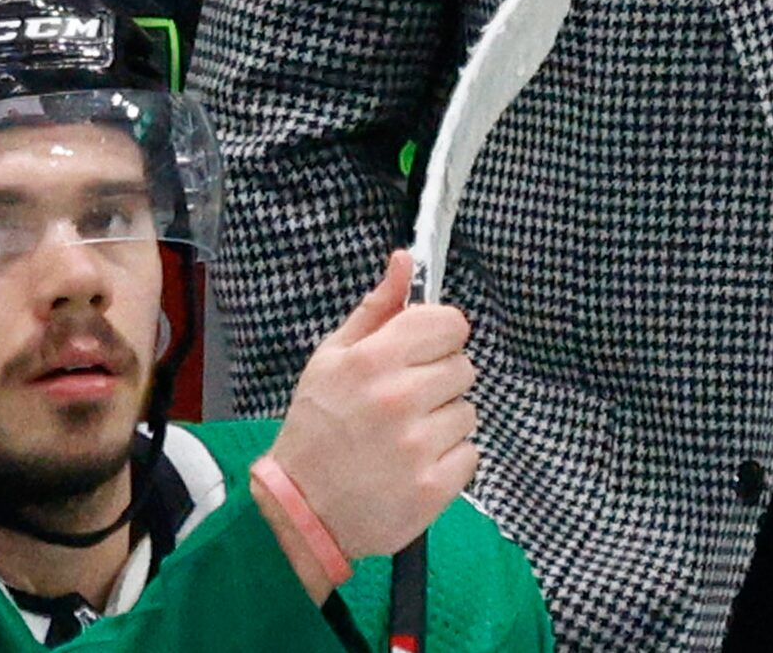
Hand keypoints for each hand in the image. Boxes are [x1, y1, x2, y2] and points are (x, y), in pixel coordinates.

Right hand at [267, 252, 480, 564]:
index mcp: (374, 360)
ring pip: (468, 412)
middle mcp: (399, 398)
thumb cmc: (316, 429)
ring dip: (444, 424)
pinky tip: (413, 466)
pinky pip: (471, 454)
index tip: (421, 355)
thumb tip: (403, 260)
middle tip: (403, 404)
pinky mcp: (434, 486)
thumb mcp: (331, 359)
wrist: (301, 512)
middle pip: (464, 367)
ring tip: (403, 439)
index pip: (451, 324)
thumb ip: (376, 309)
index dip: (439, 337)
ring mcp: (418, 445)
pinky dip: (449, 461)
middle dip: (439, 382)